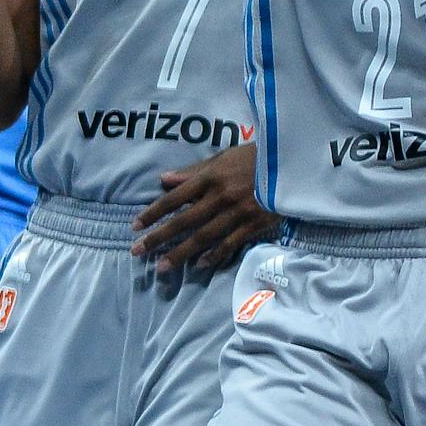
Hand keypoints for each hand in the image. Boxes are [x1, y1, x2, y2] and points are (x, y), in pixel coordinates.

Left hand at [131, 143, 279, 273]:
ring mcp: (237, 213)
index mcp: (209, 178)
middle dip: (159, 237)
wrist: (290, 164)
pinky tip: (199, 265)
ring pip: (203, 237)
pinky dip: (214, 255)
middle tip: (138, 252)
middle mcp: (219, 197)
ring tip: (162, 266)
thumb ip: (192, 172)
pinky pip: (230, 243)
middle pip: (183, 221)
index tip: (135, 226)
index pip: (173, 198)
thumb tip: (163, 180)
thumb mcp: (220, 158)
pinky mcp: (254, 225)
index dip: (153, 213)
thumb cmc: (252, 159)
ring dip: (181, 253)